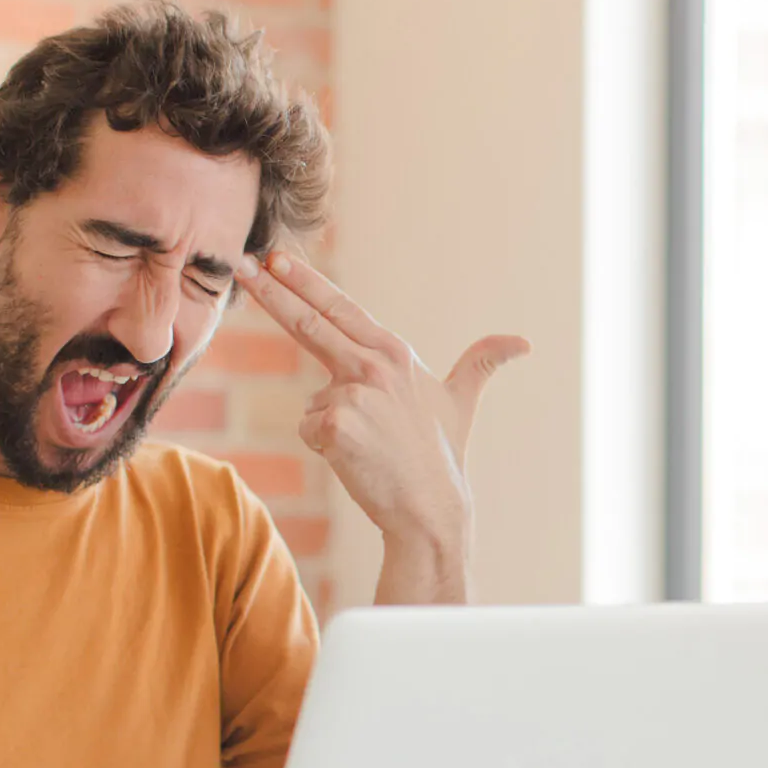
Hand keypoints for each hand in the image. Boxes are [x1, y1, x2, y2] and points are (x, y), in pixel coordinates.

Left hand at [234, 250, 528, 553]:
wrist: (431, 508)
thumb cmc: (441, 455)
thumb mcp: (461, 401)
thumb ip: (482, 363)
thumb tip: (524, 343)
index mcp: (395, 353)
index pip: (341, 309)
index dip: (305, 282)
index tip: (274, 259)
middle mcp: (374, 365)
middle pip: (310, 323)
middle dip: (273, 292)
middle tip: (243, 264)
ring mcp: (355, 393)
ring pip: (316, 401)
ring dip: (333, 426)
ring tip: (371, 447)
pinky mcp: (336, 424)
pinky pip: (310, 429)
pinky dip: (327, 447)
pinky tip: (358, 459)